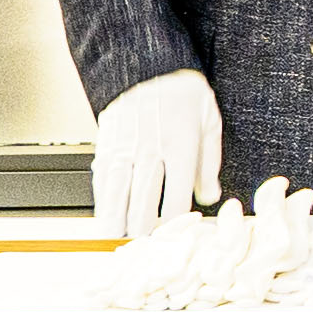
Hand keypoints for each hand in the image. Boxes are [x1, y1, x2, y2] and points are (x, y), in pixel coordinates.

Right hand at [84, 70, 217, 236]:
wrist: (147, 64)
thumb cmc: (183, 91)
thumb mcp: (209, 121)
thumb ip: (209, 162)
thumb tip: (210, 196)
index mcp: (181, 145)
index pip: (177, 196)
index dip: (175, 222)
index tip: (176, 235)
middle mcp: (151, 149)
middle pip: (144, 202)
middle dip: (144, 230)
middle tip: (147, 247)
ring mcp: (126, 148)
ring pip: (118, 195)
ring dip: (118, 220)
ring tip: (119, 239)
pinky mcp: (107, 145)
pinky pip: (102, 180)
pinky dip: (103, 201)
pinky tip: (106, 214)